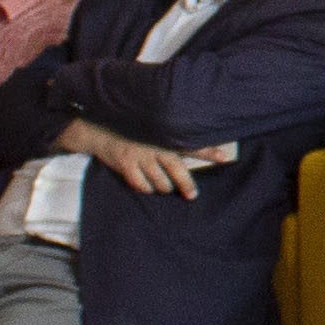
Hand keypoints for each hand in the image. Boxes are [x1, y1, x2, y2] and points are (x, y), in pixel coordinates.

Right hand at [79, 125, 230, 196]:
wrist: (100, 129)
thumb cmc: (133, 131)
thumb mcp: (152, 131)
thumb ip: (170, 139)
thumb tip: (194, 148)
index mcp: (164, 136)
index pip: (191, 144)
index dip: (208, 151)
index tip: (225, 157)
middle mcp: (154, 145)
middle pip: (176, 169)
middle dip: (186, 185)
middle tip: (192, 195)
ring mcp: (140, 155)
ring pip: (159, 181)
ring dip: (164, 188)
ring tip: (166, 187)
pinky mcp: (125, 165)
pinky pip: (141, 185)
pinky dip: (146, 188)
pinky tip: (147, 187)